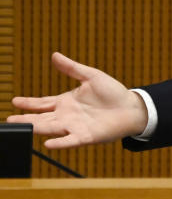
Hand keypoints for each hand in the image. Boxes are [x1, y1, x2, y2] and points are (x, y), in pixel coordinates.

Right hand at [7, 52, 147, 148]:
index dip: (28, 103)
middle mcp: (67, 116)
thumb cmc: (113, 92)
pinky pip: (70, 141)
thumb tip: (54, 55)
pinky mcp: (86, 136)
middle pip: (41, 118)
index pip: (42, 103)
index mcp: (66, 102)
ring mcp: (75, 127)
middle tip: (9, 120)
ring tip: (21, 128)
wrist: (132, 107)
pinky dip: (60, 143)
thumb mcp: (91, 76)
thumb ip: (72, 68)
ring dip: (36, 129)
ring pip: (50, 129)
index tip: (14, 101)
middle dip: (25, 119)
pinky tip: (48, 143)